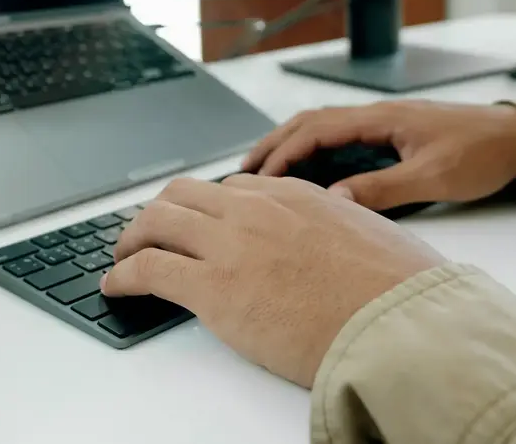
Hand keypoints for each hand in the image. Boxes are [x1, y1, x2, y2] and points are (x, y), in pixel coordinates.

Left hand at [101, 175, 443, 387]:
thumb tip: (331, 238)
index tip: (199, 222)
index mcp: (293, 195)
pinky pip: (148, 268)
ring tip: (122, 255)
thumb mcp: (367, 233)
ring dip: (132, 237)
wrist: (400, 326)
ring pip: (157, 221)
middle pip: (184, 195)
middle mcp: (254, 209)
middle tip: (150, 232)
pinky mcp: (211, 288)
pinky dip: (123, 274)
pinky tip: (115, 285)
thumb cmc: (397, 290)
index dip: (207, 207)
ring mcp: (229, 245)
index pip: (231, 189)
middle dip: (161, 211)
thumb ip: (335, 224)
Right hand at [241, 101, 515, 210]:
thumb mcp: (433, 176)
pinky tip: (304, 170)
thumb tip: (335, 199)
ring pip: (320, 127)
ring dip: (288, 145)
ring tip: (263, 170)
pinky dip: (310, 150)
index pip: (316, 130)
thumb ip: (383, 188)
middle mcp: (374, 115)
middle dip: (273, 144)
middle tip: (244, 171)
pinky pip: (337, 137)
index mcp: (379, 119)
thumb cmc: (481, 152)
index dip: (284, 151)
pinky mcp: (387, 134)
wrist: (515, 138)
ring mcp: (379, 122)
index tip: (262, 176)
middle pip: (308, 122)